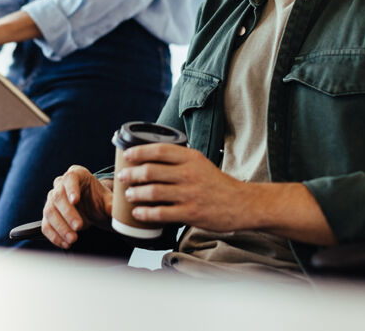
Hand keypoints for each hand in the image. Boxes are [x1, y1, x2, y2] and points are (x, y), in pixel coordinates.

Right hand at [41, 165, 113, 249]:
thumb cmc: (98, 200)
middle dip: (68, 213)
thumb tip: (119, 213)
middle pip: (58, 196)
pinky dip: (54, 236)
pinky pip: (46, 225)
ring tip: (73, 239)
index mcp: (76, 174)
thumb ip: (112, 205)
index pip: (70, 178)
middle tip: (79, 227)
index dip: (71, 189)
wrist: (92, 209)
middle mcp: (60, 185)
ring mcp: (52, 200)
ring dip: (61, 227)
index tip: (76, 200)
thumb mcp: (107, 200)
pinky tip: (65, 243)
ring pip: (50, 211)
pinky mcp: (48, 215)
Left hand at [118, 143, 252, 232]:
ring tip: (128, 194)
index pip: (160, 150)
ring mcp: (190, 194)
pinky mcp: (191, 213)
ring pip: (153, 192)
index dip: (139, 152)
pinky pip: (161, 213)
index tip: (127, 156)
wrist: (242, 204)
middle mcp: (189, 174)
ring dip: (136, 193)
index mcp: (192, 158)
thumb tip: (151, 159)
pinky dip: (146, 213)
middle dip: (131, 174)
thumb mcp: (201, 164)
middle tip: (122, 177)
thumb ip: (180, 161)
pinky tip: (138, 213)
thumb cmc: (217, 184)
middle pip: (151, 171)